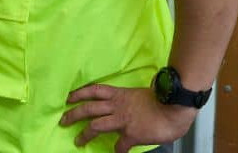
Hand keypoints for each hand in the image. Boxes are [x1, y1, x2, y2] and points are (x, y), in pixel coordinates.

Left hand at [60, 83, 195, 151]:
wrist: (174, 106)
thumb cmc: (161, 100)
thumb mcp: (139, 95)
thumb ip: (129, 101)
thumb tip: (129, 108)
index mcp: (119, 94)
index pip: (94, 91)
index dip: (79, 94)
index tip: (69, 98)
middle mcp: (116, 106)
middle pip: (88, 108)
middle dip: (73, 114)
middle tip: (63, 120)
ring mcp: (122, 120)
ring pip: (95, 125)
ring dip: (84, 134)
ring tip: (77, 141)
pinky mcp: (131, 134)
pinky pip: (120, 146)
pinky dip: (117, 150)